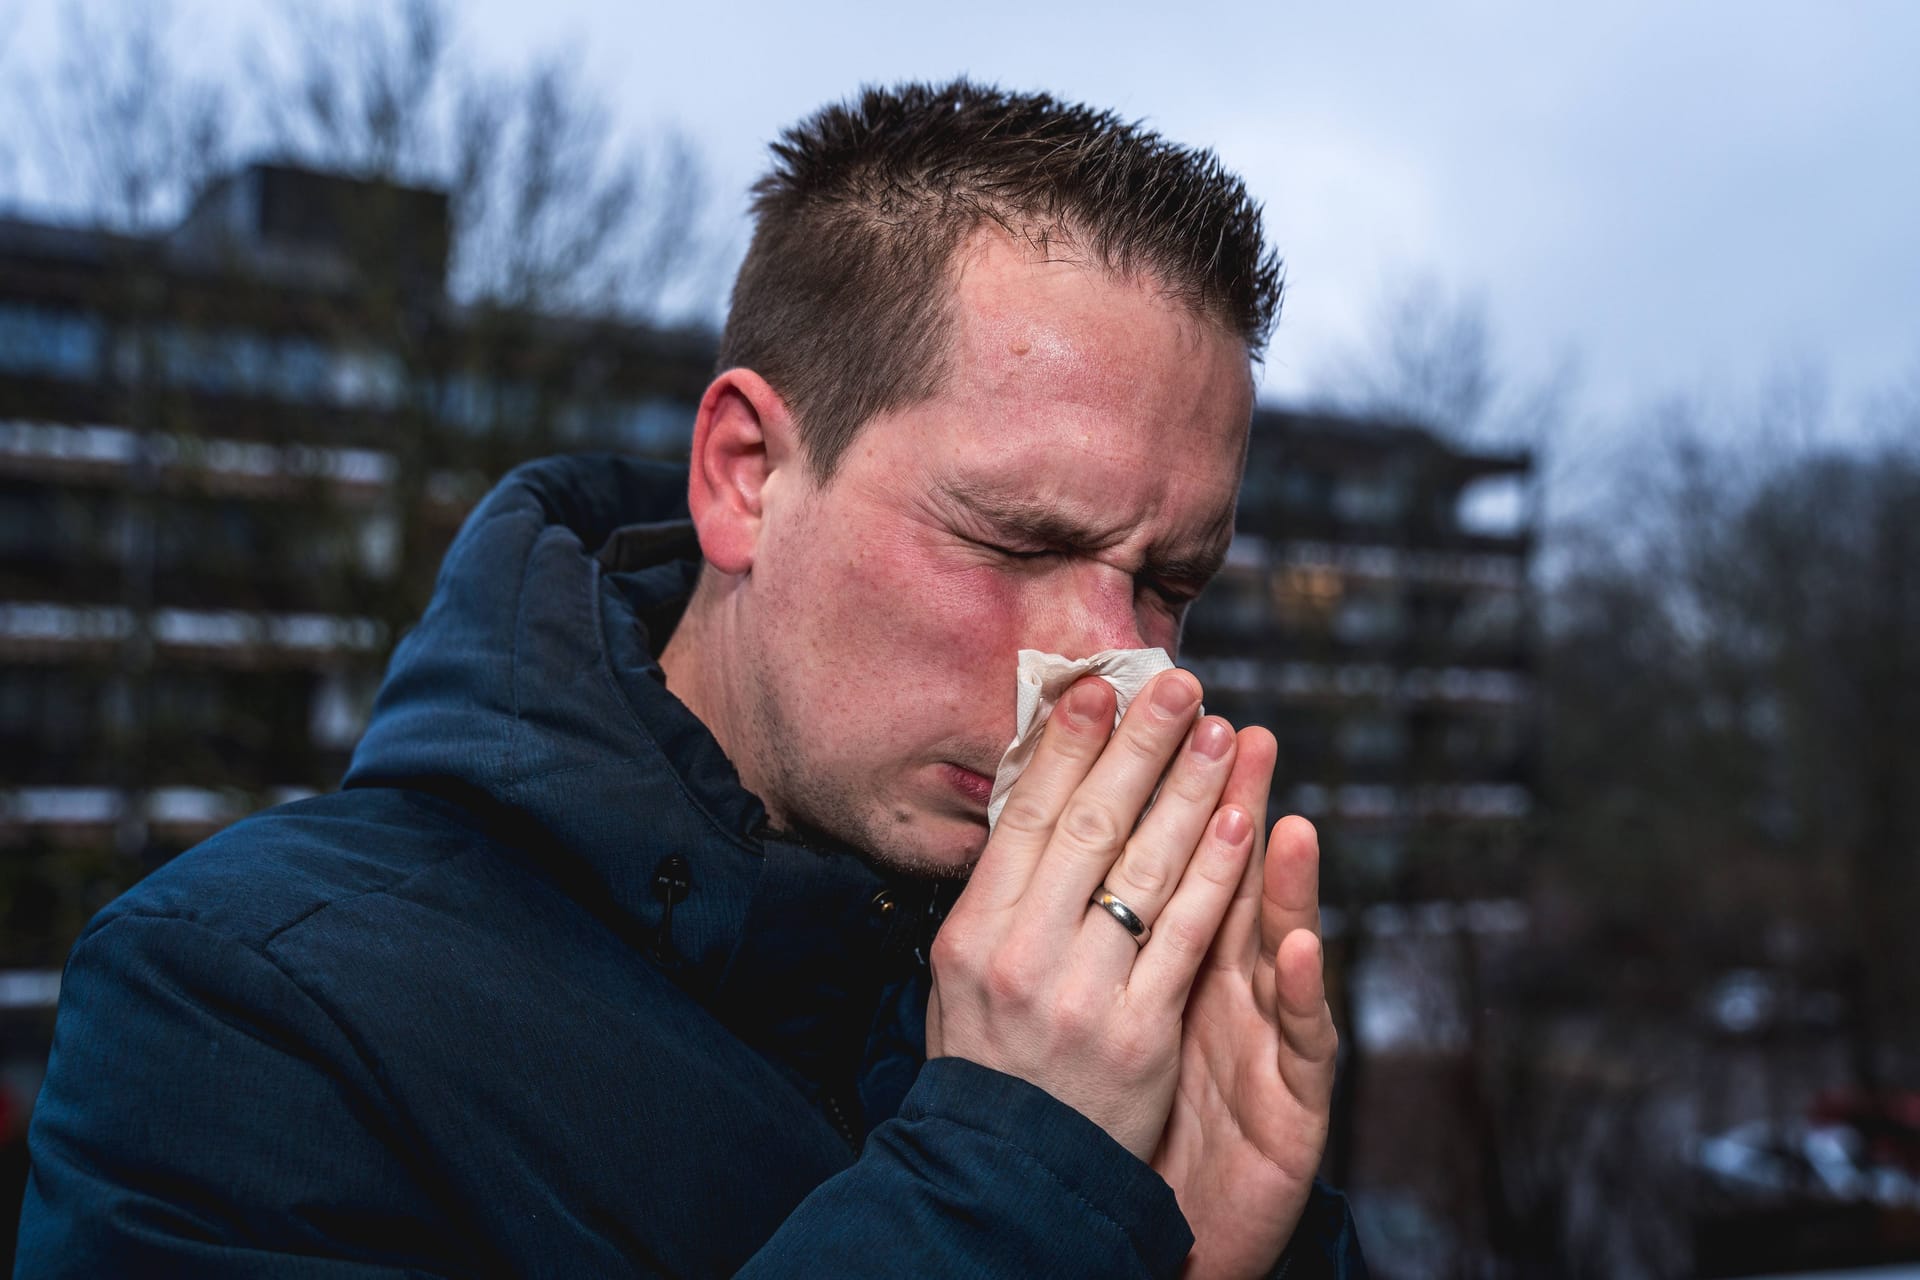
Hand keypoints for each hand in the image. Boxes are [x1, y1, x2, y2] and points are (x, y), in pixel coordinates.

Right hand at [927, 670, 1256, 1157]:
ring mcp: (1083, 994)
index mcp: (971, 932)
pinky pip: (1185, 936)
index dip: (1067, 746)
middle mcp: (1021, 954)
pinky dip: (1217, 874)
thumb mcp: (959, 976)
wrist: (1005, 1179)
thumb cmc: (988, 1064)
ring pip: (1145, 868)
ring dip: (1192, 791)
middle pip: (1091, 826)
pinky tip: (1243, 822)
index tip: (1102, 688)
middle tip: (1181, 684)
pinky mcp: (1141, 1033)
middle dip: (1141, 746)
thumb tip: (1035, 802)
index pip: (1026, 817)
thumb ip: (999, 899)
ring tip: (1224, 733)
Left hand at [1150, 727, 1338, 1278]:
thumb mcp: (1114, 1015)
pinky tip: (1296, 944)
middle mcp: (1232, 990)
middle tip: (1236, 731)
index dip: (1170, 795)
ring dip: (1285, 881)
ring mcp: (1269, 1042)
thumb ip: (1108, 936)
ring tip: (1281, 814)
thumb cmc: (1123, 1116)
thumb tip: (1046, 850)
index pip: (1176, 861)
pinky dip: (1300, 990)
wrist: (1132, 1221)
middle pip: (1237, 886)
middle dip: (1229, 807)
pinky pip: (1302, 1041)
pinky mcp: (1299, 1103)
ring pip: (1281, 949)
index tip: (1156, 727)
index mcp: (1178, 963)